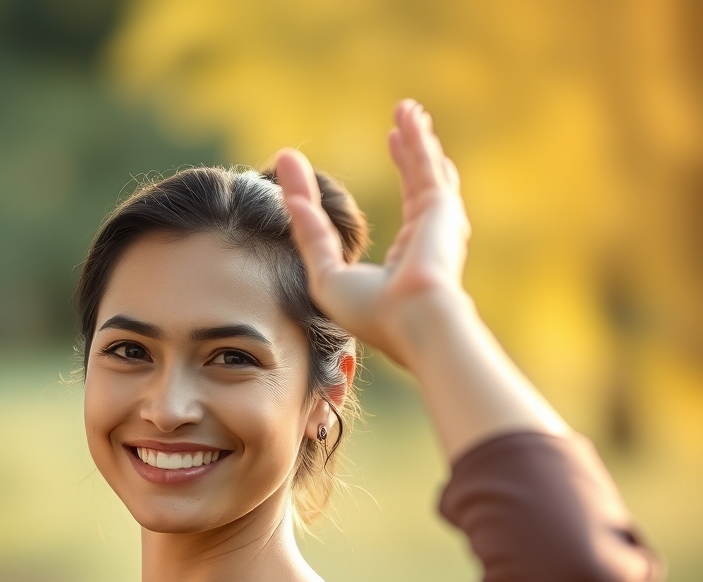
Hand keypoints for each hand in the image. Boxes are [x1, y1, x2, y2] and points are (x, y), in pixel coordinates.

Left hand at [276, 99, 471, 368]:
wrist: (412, 320)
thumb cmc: (372, 312)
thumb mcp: (327, 276)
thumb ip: (310, 236)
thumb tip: (289, 197)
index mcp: (400, 267)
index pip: (375, 224)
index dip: (349, 205)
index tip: (319, 173)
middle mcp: (424, 244)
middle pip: (412, 191)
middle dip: (407, 160)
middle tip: (395, 132)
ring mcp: (437, 225)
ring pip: (425, 174)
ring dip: (419, 142)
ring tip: (409, 112)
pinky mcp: (441, 208)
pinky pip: (427, 166)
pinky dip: (418, 140)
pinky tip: (410, 116)